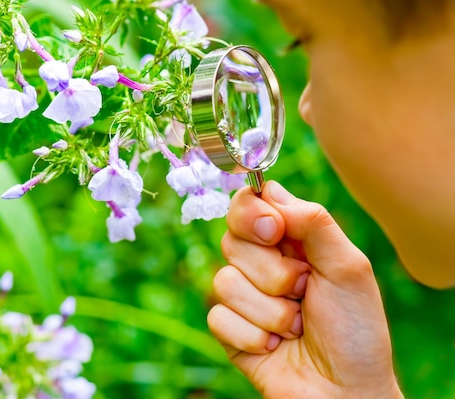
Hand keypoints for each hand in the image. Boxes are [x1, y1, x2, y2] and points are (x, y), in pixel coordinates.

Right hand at [208, 181, 403, 398]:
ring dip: (271, 311)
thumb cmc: (355, 330)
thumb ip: (313, 221)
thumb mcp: (349, 267)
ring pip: (224, 280)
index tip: (274, 232)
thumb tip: (269, 194)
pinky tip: (277, 347)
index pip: (250, 203)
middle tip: (303, 290)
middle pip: (231, 238)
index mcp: (291, 239)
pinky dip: (254, 336)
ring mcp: (244, 296)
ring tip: (297, 326)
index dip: (253, 214)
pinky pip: (218, 317)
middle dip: (272, 272)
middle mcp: (262, 262)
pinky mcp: (230, 329)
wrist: (344, 393)